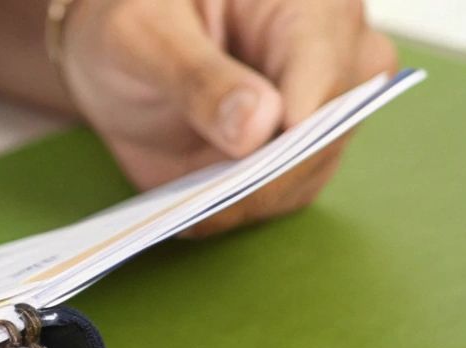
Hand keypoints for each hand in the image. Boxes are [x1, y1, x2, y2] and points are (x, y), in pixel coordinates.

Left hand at [60, 0, 396, 234]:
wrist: (126, 48)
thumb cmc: (139, 19)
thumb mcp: (145, 35)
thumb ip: (197, 76)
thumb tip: (259, 128)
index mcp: (316, 10)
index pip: (325, 83)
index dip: (286, 138)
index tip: (236, 174)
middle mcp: (339, 59)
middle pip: (322, 141)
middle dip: (257, 181)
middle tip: (193, 204)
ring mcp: (323, 113)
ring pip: (302, 179)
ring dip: (240, 202)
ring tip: (181, 204)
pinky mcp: (295, 156)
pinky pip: (275, 198)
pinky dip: (230, 209)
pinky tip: (187, 207)